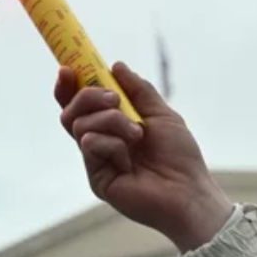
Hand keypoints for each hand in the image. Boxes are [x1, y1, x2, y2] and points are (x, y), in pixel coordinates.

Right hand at [55, 63, 232, 251]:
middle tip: (114, 99)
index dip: (70, 87)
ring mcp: (96, 161)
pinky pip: (90, 144)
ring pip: (80, 125)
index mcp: (113, 128)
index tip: (67, 69)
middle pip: (71, 111)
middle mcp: (101, 144)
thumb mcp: (162, 115)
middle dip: (88, 96)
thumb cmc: (180, 157)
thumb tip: (116, 66)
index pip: (81, 105)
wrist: (188, 190)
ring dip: (111, 121)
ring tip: (137, 134)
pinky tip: (130, 158)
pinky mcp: (96, 178)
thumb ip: (139, 91)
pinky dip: (112, 143)